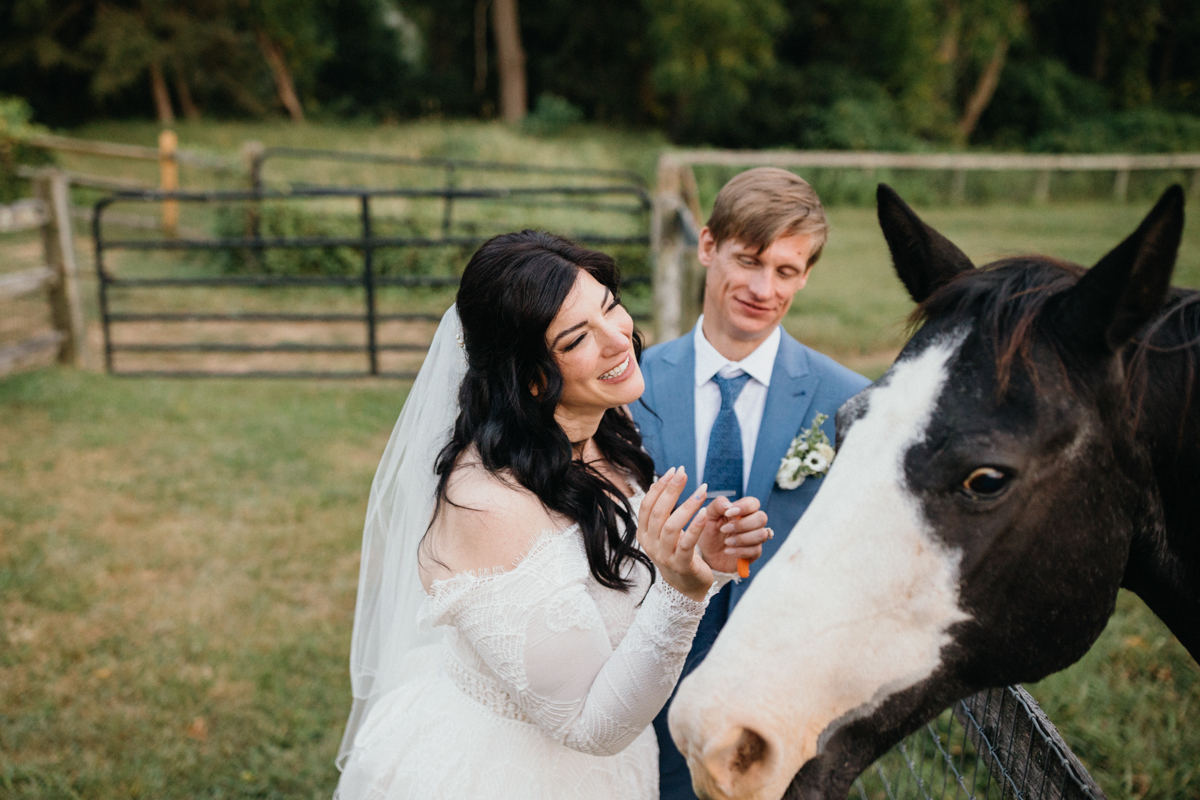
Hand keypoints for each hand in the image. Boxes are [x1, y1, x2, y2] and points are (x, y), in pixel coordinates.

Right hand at [637, 467, 712, 601]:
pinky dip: (696, 527)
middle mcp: (650, 544)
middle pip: (658, 512)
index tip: (674, 471)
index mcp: (644, 533)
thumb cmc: (677, 553)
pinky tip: (705, 513)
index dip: (659, 487)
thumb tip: (658, 483)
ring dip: (687, 505)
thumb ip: (661, 512)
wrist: (686, 587)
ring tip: (702, 491)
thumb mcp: (664, 533)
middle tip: (684, 473)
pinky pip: (687, 543)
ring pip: (672, 526)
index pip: (647, 505)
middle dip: (671, 490)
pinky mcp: (681, 564)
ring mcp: (664, 556)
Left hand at [698, 495, 769, 575]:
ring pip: (761, 534)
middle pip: (762, 518)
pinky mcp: (754, 553)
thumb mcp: (708, 516)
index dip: (744, 507)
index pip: (754, 503)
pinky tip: (728, 551)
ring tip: (726, 542)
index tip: (727, 513)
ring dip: (742, 538)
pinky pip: (756, 550)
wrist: (706, 554)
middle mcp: (752, 523)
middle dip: (742, 524)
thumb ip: (717, 505)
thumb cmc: (709, 532)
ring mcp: (755, 538)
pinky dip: (740, 551)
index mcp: (742, 510)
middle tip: (724, 529)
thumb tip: (729, 505)